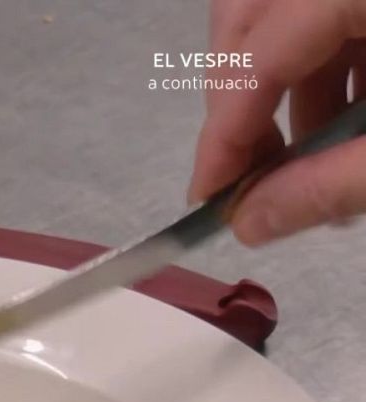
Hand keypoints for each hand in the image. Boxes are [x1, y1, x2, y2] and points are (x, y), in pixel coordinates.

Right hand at [189, 0, 365, 244]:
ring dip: (283, 84)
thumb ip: (332, 184)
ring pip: (289, 13)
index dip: (223, 128)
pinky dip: (327, 65)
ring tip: (311, 157)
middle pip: (252, 13)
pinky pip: (333, 10)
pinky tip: (349, 121)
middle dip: (236, 95)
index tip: (208, 197)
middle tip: (247, 170)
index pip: (256, 53)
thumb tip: (248, 224)